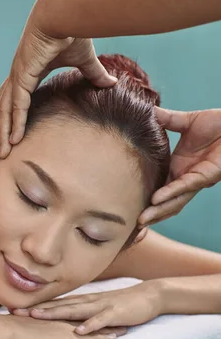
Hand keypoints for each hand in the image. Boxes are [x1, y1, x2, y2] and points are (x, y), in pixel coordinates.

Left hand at [0, 18, 116, 156]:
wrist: (66, 13)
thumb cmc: (73, 31)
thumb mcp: (85, 59)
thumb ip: (94, 74)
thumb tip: (112, 83)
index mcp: (29, 70)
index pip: (15, 97)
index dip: (12, 115)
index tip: (12, 132)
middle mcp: (19, 73)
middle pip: (4, 106)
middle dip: (3, 127)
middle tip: (2, 149)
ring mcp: (18, 74)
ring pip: (5, 109)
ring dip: (4, 130)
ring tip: (4, 151)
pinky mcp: (22, 75)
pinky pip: (15, 105)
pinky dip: (13, 123)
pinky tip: (13, 139)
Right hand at [0, 314, 125, 338]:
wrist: (8, 333)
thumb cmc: (8, 331)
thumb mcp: (19, 327)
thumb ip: (24, 326)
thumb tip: (20, 327)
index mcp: (50, 317)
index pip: (71, 313)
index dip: (84, 311)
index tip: (93, 309)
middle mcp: (61, 320)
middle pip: (86, 316)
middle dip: (101, 315)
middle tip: (115, 312)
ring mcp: (66, 329)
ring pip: (93, 327)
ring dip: (108, 326)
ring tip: (123, 324)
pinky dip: (103, 337)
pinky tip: (115, 337)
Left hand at [10, 281, 161, 334]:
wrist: (147, 296)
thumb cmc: (121, 304)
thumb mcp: (97, 307)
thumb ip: (81, 312)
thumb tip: (63, 318)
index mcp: (82, 301)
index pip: (54, 304)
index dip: (34, 307)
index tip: (14, 310)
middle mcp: (87, 302)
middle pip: (58, 306)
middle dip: (36, 310)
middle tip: (15, 313)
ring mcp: (100, 306)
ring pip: (74, 310)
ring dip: (56, 314)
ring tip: (38, 317)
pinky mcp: (114, 313)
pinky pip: (100, 320)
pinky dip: (89, 325)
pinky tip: (78, 331)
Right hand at [139, 108, 220, 225]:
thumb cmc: (216, 123)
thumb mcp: (184, 121)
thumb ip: (164, 119)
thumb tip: (146, 110)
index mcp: (177, 167)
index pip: (157, 187)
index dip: (144, 198)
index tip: (126, 207)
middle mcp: (184, 178)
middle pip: (165, 203)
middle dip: (150, 215)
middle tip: (133, 228)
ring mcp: (195, 179)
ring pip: (175, 201)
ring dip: (158, 212)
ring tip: (141, 220)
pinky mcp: (205, 176)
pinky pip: (184, 187)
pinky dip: (170, 193)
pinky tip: (156, 199)